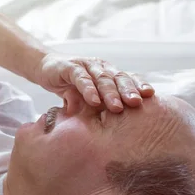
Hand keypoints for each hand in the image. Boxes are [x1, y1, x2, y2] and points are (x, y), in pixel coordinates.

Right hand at [34, 53, 154, 112]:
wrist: (45, 68)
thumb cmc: (69, 84)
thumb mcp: (86, 97)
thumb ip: (97, 107)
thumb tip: (110, 128)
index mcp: (108, 73)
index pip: (127, 77)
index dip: (138, 85)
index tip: (150, 97)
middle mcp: (100, 67)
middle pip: (118, 78)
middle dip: (128, 91)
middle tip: (137, 104)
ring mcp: (86, 65)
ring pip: (102, 78)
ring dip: (110, 93)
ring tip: (117, 108)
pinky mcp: (69, 67)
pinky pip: (81, 78)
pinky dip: (88, 89)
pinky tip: (94, 100)